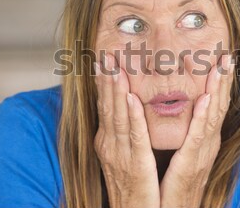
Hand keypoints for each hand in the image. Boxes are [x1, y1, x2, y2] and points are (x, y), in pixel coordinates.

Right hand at [93, 53, 159, 207]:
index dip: (104, 83)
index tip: (104, 60)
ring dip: (114, 89)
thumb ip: (125, 134)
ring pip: (117, 116)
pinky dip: (131, 115)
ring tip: (113, 65)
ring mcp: (119, 154)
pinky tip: (130, 97)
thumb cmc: (132, 187)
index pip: (105, 107)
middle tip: (105, 54)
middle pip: (107, 106)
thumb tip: (127, 111)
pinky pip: (135, 136)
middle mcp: (110, 145)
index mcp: (108, 142)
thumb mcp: (124, 157)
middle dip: (105, 79)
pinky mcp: (135, 164)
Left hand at [160, 54, 233, 207]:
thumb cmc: (174, 184)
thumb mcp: (182, 153)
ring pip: (214, 115)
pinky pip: (197, 136)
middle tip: (228, 54)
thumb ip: (185, 132)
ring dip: (219, 88)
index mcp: (204, 139)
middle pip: (219, 104)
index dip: (220, 81)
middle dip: (224, 79)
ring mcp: (203, 153)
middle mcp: (208, 143)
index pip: (215, 104)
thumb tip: (185, 110)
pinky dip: (204, 115)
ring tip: (223, 65)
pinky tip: (207, 97)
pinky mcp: (191, 164)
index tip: (222, 58)